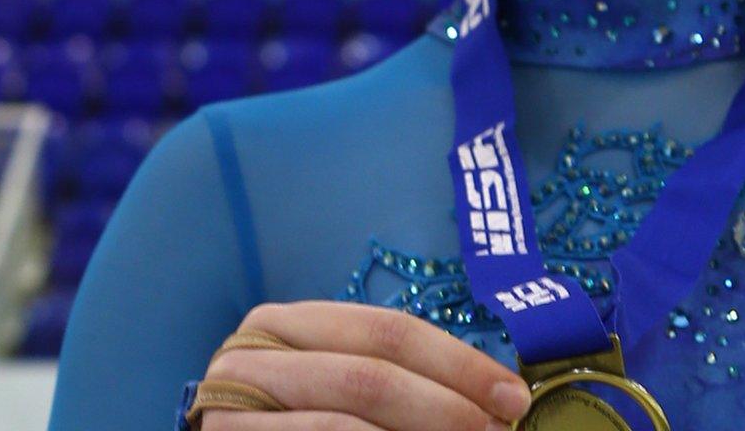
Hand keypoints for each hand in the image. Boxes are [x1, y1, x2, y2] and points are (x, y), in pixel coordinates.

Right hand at [198, 301, 531, 430]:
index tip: (514, 395)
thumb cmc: (295, 418)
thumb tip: (495, 396)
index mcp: (284, 324)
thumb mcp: (337, 382)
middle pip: (369, 377)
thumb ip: (398, 378)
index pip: (388, 330)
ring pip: (343, 428)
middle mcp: (249, 360)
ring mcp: (230, 415)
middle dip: (446, 407)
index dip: (458, 363)